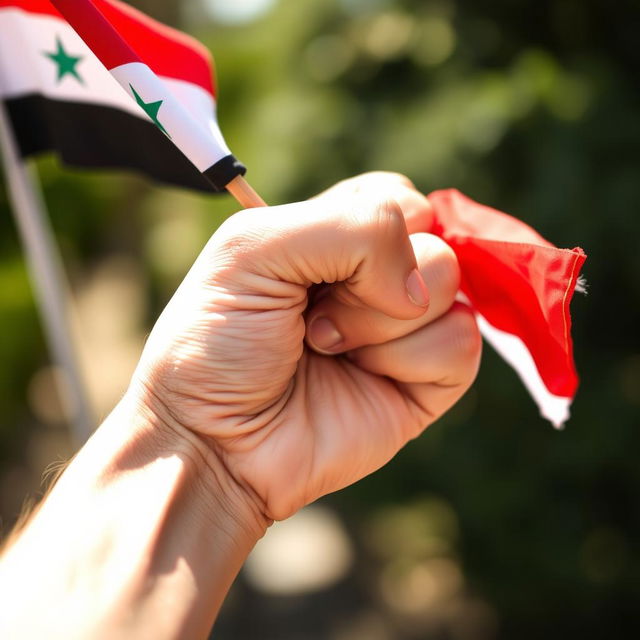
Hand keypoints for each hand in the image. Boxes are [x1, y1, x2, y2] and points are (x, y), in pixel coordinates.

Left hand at [134, 172, 480, 524]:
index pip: (398, 199)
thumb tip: (419, 287)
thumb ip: (351, 226)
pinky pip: (461, 345)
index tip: (315, 265)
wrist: (215, 442)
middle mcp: (377, 280)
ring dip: (378, 325)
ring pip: (450, 289)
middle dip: (367, 283)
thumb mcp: (253, 248)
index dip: (373, 226)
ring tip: (326, 350)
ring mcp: (404, 331)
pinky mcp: (426, 382)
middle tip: (310, 319)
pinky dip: (408, 361)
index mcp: (336, 238)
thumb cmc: (218, 342)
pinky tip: (362, 378)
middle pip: (434, 240)